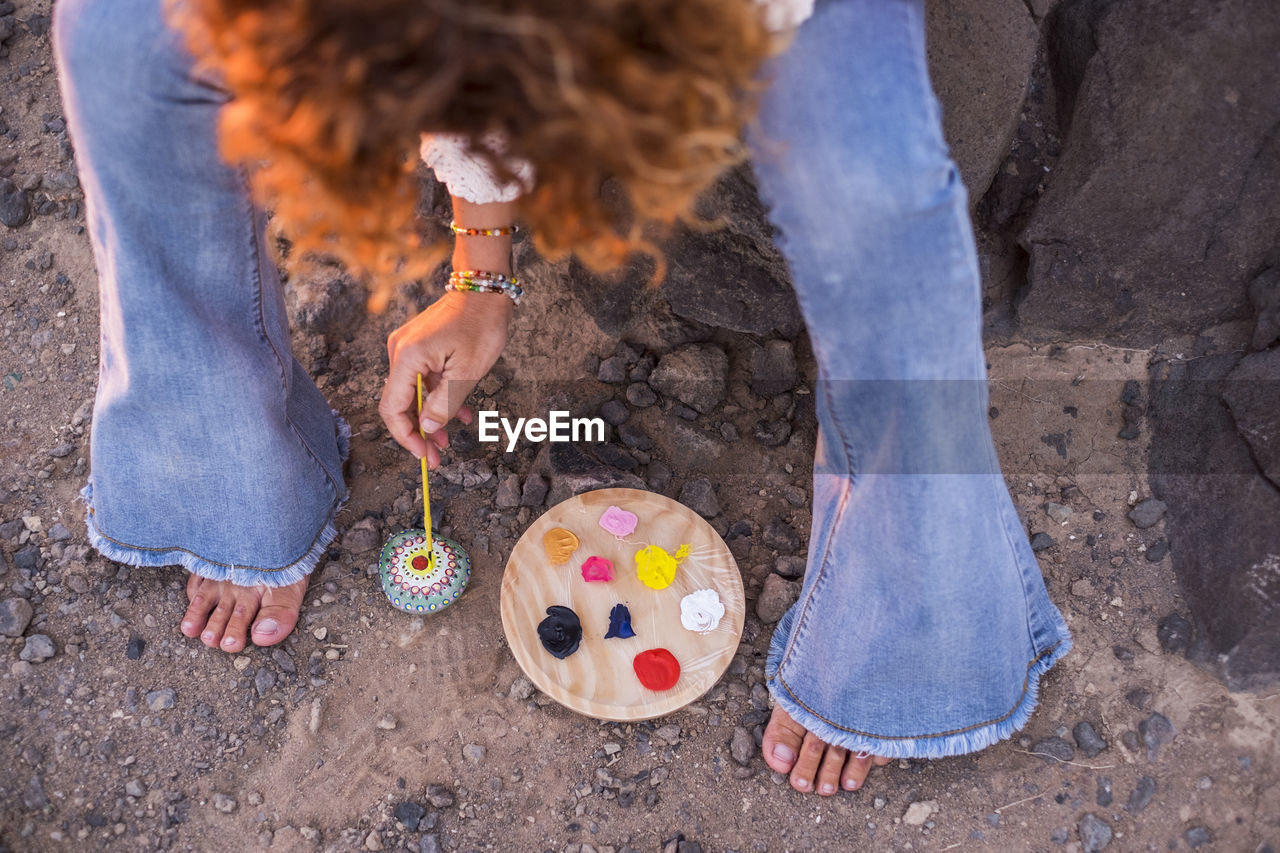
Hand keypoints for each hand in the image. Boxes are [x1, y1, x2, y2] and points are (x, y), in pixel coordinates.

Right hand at [379, 289, 512, 465]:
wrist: (485, 287)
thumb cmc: (481, 323)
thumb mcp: (467, 372)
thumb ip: (444, 403)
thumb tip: (427, 429)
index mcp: (406, 358)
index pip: (392, 409)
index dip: (406, 437)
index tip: (424, 455)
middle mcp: (399, 352)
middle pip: (399, 403)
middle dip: (418, 432)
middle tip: (438, 455)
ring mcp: (407, 347)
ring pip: (412, 394)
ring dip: (430, 417)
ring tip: (449, 438)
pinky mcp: (418, 345)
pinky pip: (422, 379)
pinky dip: (436, 397)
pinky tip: (458, 413)